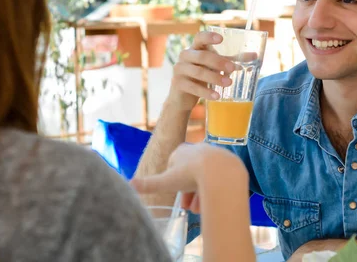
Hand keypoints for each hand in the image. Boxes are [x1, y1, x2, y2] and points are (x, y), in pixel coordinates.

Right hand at [131, 143, 247, 213]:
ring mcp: (214, 154)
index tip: (177, 197)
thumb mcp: (166, 182)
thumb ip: (148, 184)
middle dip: (188, 193)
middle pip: (190, 174)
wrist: (220, 171)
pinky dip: (214, 188)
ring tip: (201, 208)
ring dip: (201, 194)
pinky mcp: (228, 161)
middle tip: (190, 208)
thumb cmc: (190, 175)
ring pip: (205, 177)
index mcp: (181, 151)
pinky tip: (214, 199)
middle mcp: (198, 149)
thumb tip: (128, 185)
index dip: (174, 184)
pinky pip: (219, 177)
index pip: (174, 167)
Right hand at [169, 31, 235, 111]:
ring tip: (229, 83)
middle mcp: (185, 56)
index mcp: (195, 48)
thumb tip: (255, 55)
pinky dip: (206, 92)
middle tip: (232, 69)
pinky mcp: (178, 84)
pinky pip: (193, 87)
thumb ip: (232, 60)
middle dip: (219, 62)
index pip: (200, 37)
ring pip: (198, 72)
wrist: (182, 97)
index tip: (221, 38)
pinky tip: (216, 96)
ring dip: (215, 77)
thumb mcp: (215, 66)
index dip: (209, 37)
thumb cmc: (201, 76)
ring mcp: (179, 69)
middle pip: (202, 56)